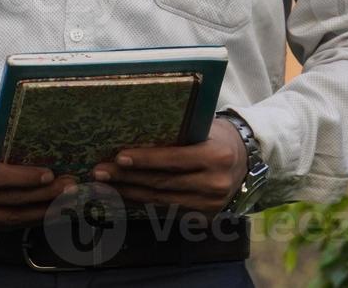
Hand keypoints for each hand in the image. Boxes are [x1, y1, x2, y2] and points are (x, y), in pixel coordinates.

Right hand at [0, 126, 76, 229]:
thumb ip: (2, 141)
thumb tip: (39, 144)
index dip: (26, 177)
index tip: (51, 174)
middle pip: (6, 199)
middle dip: (42, 195)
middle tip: (68, 188)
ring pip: (5, 217)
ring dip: (38, 212)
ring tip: (63, 203)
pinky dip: (24, 220)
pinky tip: (43, 213)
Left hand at [90, 117, 246, 214]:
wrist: (246, 159)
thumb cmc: (218, 137)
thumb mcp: (204, 129)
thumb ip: (178, 138)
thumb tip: (135, 140)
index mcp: (217, 156)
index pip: (174, 160)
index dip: (145, 160)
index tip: (119, 157)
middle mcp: (215, 183)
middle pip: (163, 182)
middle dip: (127, 178)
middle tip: (100, 172)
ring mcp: (210, 204)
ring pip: (161, 199)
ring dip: (130, 192)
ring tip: (106, 185)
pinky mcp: (204, 216)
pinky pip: (167, 209)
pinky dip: (144, 202)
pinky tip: (125, 195)